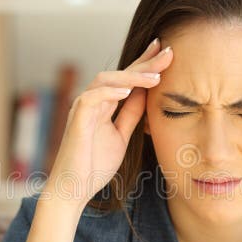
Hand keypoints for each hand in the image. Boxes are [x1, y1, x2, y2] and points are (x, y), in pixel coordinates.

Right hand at [43, 39, 173, 207]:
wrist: (74, 190)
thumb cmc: (94, 166)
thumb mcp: (121, 137)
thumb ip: (131, 115)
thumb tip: (147, 95)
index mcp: (103, 105)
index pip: (126, 79)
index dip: (145, 63)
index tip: (166, 51)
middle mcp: (92, 102)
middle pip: (119, 74)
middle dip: (144, 62)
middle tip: (168, 52)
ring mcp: (83, 109)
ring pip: (105, 80)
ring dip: (131, 76)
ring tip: (154, 77)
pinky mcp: (76, 120)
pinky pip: (91, 98)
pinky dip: (109, 92)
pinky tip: (127, 91)